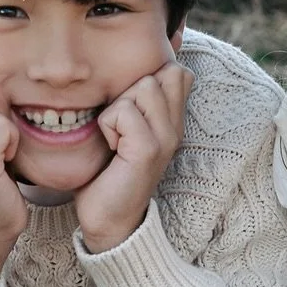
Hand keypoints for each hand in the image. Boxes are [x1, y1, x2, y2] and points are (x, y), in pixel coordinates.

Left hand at [73, 54, 193, 252]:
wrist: (108, 219)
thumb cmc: (109, 171)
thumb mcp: (127, 128)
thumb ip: (136, 100)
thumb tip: (143, 68)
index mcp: (173, 120)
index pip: (178, 72)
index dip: (151, 75)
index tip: (130, 105)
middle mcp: (176, 127)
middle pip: (161, 72)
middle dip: (130, 90)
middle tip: (121, 125)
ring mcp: (166, 137)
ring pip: (144, 87)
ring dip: (119, 107)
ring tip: (116, 136)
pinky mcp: (148, 149)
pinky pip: (124, 111)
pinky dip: (108, 125)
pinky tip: (112, 148)